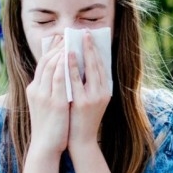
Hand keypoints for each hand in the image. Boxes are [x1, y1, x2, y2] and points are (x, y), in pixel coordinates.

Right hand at [26, 35, 69, 157]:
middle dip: (57, 46)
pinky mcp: (54, 102)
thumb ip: (49, 90)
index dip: (51, 49)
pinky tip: (71, 56)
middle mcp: (36, 89)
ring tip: (72, 41)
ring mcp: (44, 96)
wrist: (45, 146)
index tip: (60, 39)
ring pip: (52, 66)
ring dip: (62, 51)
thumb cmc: (48, 126)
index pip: (42, 63)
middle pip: (46, 61)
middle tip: (68, 34)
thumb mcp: (44, 104)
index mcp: (33, 89)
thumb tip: (60, 76)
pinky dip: (64, 65)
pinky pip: (59, 78)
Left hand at [68, 30, 110, 151]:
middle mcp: (102, 93)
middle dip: (91, 47)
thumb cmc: (81, 119)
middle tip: (85, 32)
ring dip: (82, 52)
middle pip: (97, 64)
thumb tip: (82, 64)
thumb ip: (89, 84)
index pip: (102, 65)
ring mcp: (93, 98)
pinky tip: (66, 55)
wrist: (80, 141)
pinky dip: (71, 66)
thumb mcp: (90, 100)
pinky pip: (75, 80)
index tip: (89, 37)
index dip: (96, 50)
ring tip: (76, 39)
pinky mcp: (82, 103)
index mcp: (106, 91)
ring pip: (88, 70)